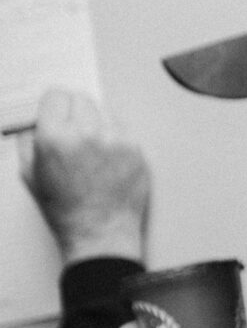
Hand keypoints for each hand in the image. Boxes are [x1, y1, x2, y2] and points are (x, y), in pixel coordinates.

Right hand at [15, 89, 149, 263]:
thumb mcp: (30, 172)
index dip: (54, 105)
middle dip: (74, 112)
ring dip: (96, 123)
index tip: (56, 112)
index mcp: (54, 138)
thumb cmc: (65, 208)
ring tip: (91, 148)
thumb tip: (37, 118)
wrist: (99, 232)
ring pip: (104, 112)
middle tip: (73, 130)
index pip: (56, 95)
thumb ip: (29, 138)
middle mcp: (86, 134)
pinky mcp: (136, 149)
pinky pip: (123, 129)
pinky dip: (115, 137)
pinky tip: (107, 157)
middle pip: (81, 99)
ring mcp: (115, 140)